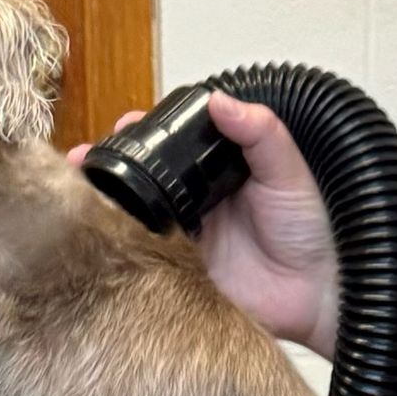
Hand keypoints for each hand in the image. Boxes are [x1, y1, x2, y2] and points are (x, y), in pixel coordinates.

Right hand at [69, 91, 338, 351]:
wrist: (317, 294)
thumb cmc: (310, 232)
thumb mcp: (287, 172)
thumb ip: (260, 134)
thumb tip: (220, 101)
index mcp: (215, 177)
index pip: (170, 150)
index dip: (144, 137)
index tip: (123, 123)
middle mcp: (193, 207)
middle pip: (142, 184)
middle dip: (109, 169)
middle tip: (85, 157)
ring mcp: (182, 244)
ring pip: (133, 220)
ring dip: (104, 205)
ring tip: (79, 191)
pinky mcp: (177, 278)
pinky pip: (142, 263)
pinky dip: (119, 249)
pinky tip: (98, 236)